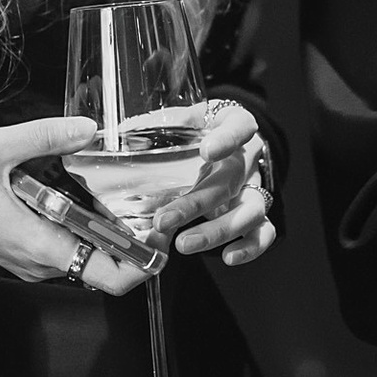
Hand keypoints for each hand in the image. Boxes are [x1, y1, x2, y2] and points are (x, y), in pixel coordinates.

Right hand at [0, 116, 148, 294]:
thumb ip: (46, 136)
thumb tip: (90, 127)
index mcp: (41, 244)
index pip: (110, 277)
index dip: (145, 260)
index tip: (161, 230)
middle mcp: (41, 262)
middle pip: (107, 264)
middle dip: (135, 238)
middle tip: (153, 201)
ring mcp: (32, 259)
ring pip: (88, 254)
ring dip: (112, 231)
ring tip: (128, 193)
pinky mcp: (26, 249)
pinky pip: (70, 245)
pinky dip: (89, 226)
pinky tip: (92, 194)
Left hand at [157, 100, 276, 268]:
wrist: (221, 144)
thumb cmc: (194, 131)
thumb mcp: (179, 119)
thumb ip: (157, 125)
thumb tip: (112, 134)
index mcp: (232, 125)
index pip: (238, 125)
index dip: (226, 139)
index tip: (206, 151)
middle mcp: (246, 158)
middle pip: (231, 180)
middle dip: (197, 203)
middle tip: (165, 219)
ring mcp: (254, 187)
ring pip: (250, 210)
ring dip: (218, 231)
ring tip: (184, 243)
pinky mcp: (258, 213)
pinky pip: (265, 232)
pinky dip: (250, 247)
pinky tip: (228, 257)